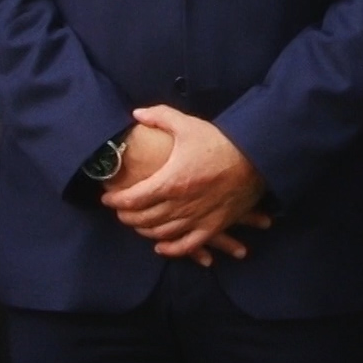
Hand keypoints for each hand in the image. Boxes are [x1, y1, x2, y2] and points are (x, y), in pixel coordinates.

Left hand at [102, 105, 269, 264]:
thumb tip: (136, 113)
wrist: (256, 157)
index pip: (134, 199)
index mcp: (171, 181)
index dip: (116, 200)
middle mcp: (181, 204)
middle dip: (127, 217)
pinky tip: (161, 246)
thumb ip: (159, 118)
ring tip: (136, 224)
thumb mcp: (187, 125)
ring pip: (162, 233)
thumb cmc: (220, 141)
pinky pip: (188, 245)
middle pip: (144, 218)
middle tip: (119, 212)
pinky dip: (171, 248)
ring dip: (144, 231)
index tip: (107, 198)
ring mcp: (198, 218)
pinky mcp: (214, 226)